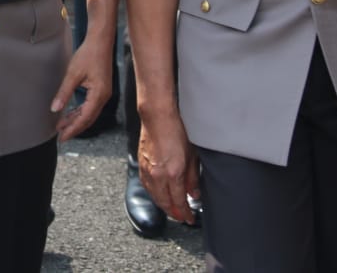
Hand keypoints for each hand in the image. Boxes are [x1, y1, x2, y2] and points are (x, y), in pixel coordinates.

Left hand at [50, 36, 112, 140]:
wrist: (100, 41)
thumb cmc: (89, 55)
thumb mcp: (73, 74)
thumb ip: (64, 93)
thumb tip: (55, 109)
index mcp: (99, 95)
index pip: (84, 118)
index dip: (73, 129)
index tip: (62, 137)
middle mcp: (104, 97)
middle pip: (88, 119)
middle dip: (75, 128)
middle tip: (61, 136)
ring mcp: (103, 93)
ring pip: (89, 113)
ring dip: (76, 119)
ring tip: (62, 125)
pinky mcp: (101, 89)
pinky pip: (90, 105)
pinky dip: (80, 111)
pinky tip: (71, 113)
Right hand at [138, 108, 198, 223]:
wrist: (158, 117)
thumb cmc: (177, 131)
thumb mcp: (192, 155)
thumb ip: (193, 178)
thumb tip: (194, 194)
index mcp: (173, 173)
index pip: (179, 202)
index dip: (185, 213)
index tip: (190, 219)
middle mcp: (159, 175)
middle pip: (165, 203)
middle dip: (174, 212)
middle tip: (182, 217)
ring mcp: (148, 171)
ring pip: (155, 197)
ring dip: (164, 205)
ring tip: (172, 209)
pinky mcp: (141, 166)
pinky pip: (147, 187)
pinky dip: (154, 195)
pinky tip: (159, 195)